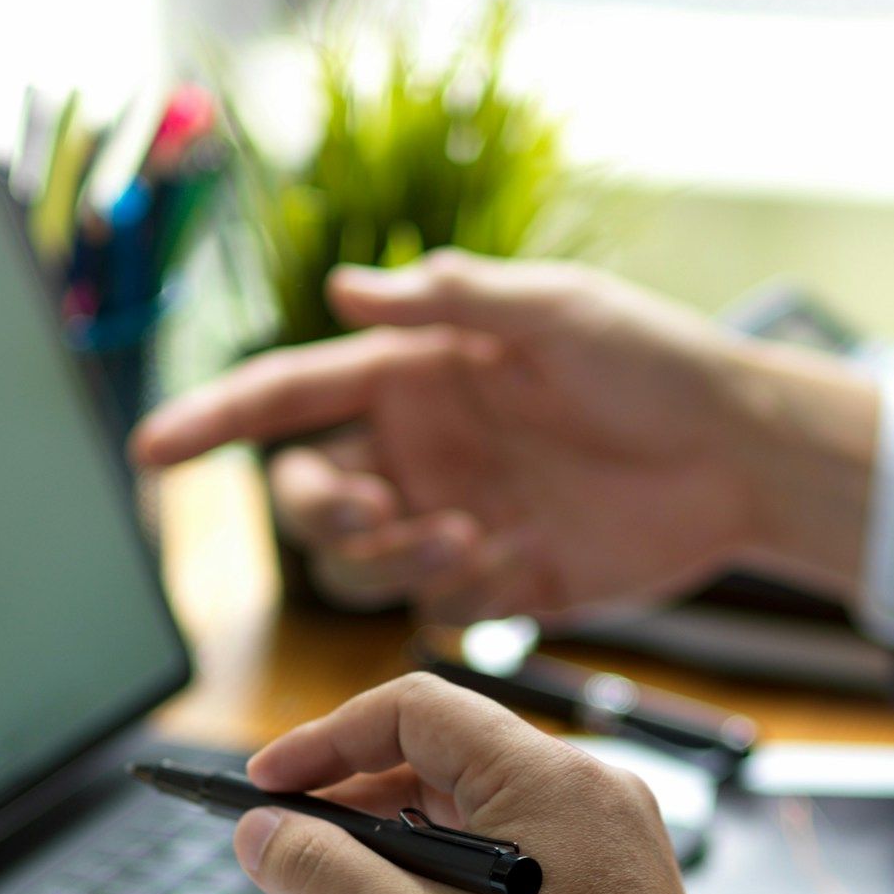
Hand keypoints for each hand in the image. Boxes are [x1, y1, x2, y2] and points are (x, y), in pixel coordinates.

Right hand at [132, 253, 880, 621]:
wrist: (742, 456)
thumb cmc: (657, 363)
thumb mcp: (556, 309)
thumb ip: (450, 301)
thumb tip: (350, 285)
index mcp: (415, 375)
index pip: (288, 399)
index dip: (213, 422)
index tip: (152, 452)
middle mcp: (421, 449)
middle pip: (311, 499)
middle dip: (327, 515)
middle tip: (386, 513)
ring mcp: (454, 516)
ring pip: (362, 566)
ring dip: (392, 559)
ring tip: (467, 536)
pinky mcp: (499, 580)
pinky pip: (435, 608)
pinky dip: (457, 593)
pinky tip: (516, 560)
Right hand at [231, 675, 784, 893]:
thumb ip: (322, 875)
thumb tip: (260, 834)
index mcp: (544, 779)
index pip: (413, 711)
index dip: (324, 743)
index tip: (266, 787)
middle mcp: (583, 797)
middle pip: (435, 771)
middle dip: (348, 830)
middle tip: (288, 877)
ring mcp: (600, 850)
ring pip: (463, 831)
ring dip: (386, 880)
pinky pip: (501, 873)